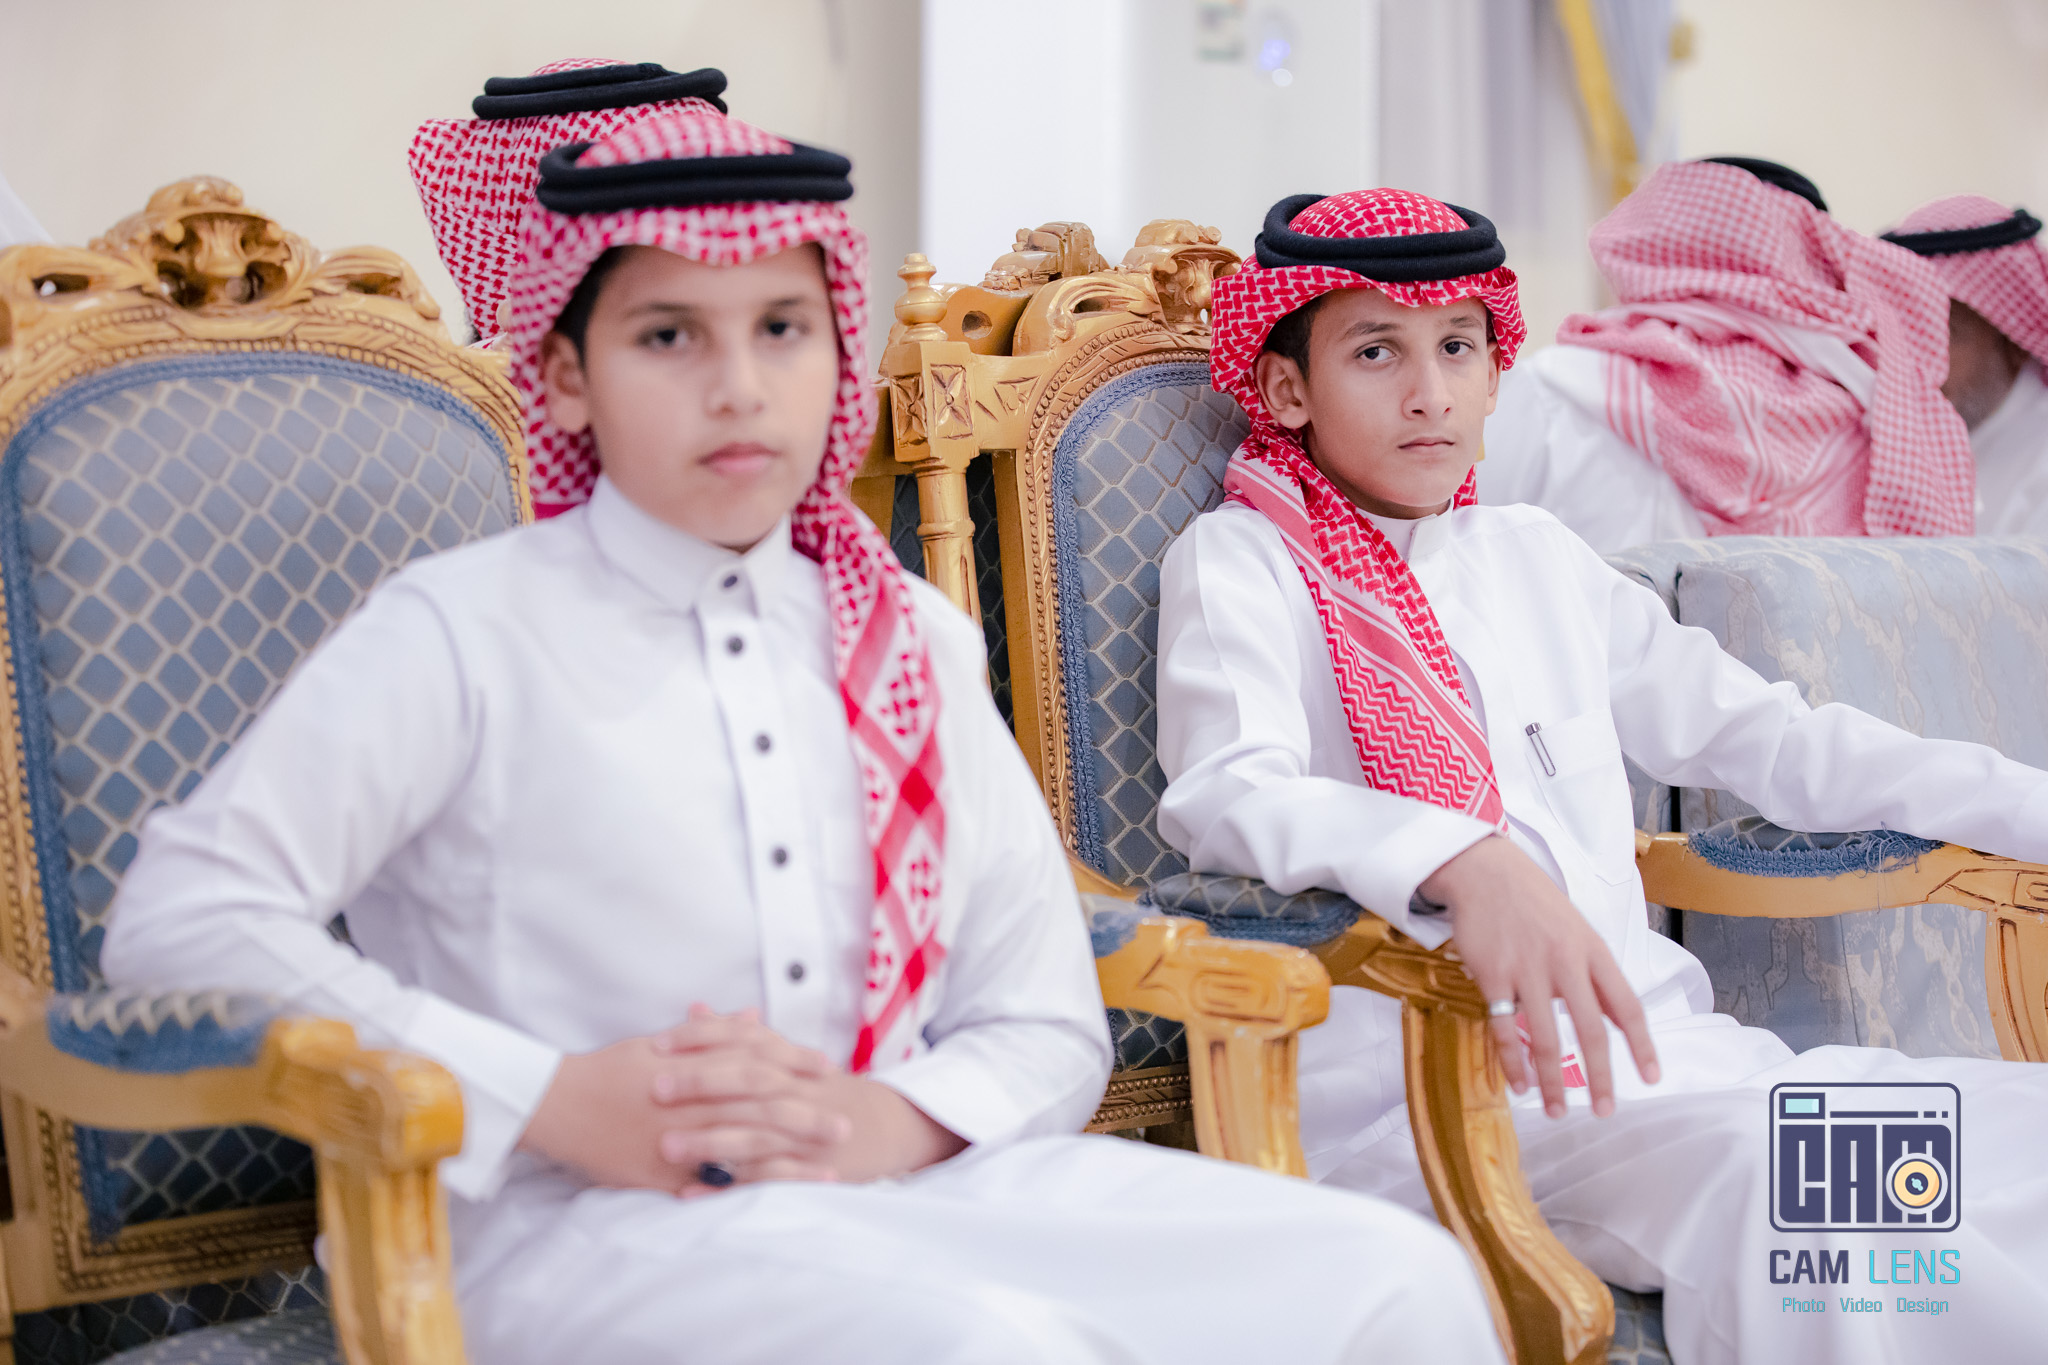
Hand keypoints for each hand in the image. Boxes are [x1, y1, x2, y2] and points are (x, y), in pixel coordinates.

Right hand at [519, 1009, 843, 1193]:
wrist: (556, 1105)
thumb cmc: (609, 1070)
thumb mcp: (660, 1043)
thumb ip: (713, 1033)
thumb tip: (756, 1018)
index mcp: (692, 1066)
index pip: (753, 1062)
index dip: (793, 1064)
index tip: (826, 1069)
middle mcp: (690, 1103)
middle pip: (759, 1107)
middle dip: (806, 1114)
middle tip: (845, 1121)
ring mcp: (678, 1140)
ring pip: (745, 1146)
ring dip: (792, 1153)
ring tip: (830, 1160)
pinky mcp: (665, 1174)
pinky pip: (715, 1182)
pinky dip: (752, 1185)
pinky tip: (782, 1191)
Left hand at [652, 1006, 966, 1185]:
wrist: (881, 1125)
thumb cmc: (819, 1088)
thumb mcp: (783, 1056)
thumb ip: (736, 1034)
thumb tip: (693, 1008)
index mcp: (787, 1061)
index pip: (743, 1040)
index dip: (701, 1041)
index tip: (657, 1046)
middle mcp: (797, 1092)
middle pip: (750, 1082)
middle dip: (703, 1085)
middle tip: (656, 1089)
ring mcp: (803, 1133)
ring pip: (756, 1134)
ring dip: (711, 1141)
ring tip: (668, 1146)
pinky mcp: (805, 1170)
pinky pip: (763, 1182)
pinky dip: (728, 1187)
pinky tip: (691, 1192)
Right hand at [1420, 835, 1659, 1118]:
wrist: (1484, 871)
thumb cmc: (1533, 902)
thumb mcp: (1574, 928)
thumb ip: (1590, 971)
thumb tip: (1610, 1019)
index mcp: (1593, 950)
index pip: (1627, 1005)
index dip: (1642, 1045)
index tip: (1652, 1078)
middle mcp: (1565, 962)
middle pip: (1590, 1030)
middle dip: (1601, 1077)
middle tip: (1604, 1111)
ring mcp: (1527, 969)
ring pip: (1545, 1038)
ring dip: (1553, 1081)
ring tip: (1556, 1110)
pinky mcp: (1492, 974)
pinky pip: (1505, 1028)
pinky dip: (1513, 1061)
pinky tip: (1520, 1082)